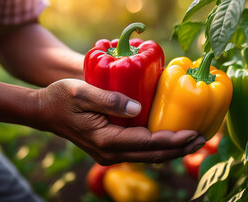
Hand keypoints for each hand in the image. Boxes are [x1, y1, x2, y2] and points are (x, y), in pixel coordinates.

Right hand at [33, 79, 205, 164]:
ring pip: (149, 155)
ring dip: (172, 149)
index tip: (193, 133)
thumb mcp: (81, 92)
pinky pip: (141, 150)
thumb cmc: (61, 98)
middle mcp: (111, 152)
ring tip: (193, 140)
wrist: (44, 111)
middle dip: (179, 148)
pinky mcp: (112, 147)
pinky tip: (171, 137)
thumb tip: (138, 108)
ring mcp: (111, 152)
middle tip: (202, 138)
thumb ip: (109, 100)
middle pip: (153, 155)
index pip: (147, 144)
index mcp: (106, 140)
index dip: (172, 139)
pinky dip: (159, 145)